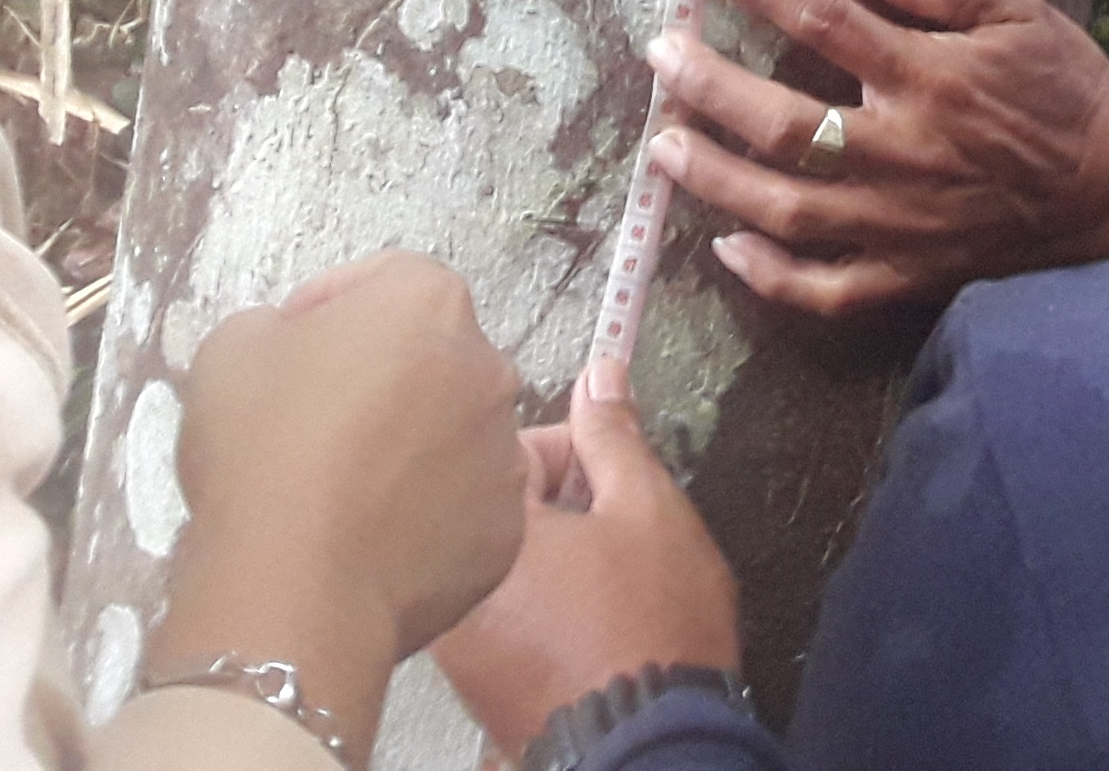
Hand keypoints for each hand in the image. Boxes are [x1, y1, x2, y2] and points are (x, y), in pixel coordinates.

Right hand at [150, 254, 527, 741]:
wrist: (294, 586)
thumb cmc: (263, 449)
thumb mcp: (232, 349)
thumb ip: (277, 326)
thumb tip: (298, 348)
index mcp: (430, 304)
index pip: (386, 280)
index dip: (331, 305)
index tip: (290, 344)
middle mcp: (488, 369)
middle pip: (433, 357)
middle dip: (383, 375)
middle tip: (319, 419)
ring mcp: (505, 456)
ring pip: (455, 434)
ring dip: (413, 446)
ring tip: (348, 491)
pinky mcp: (504, 535)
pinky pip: (463, 509)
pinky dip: (428, 516)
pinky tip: (375, 540)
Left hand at [430, 391, 742, 757]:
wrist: (652, 744)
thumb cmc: (652, 630)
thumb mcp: (648, 510)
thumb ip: (614, 437)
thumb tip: (599, 375)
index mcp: (490, 529)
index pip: (513, 450)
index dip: (575, 454)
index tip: (611, 473)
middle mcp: (456, 587)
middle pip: (498, 509)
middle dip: (558, 508)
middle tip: (614, 530)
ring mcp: (460, 647)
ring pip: (502, 569)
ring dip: (546, 563)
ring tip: (602, 584)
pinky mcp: (478, 691)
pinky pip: (502, 625)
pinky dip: (537, 616)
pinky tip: (585, 627)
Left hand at [647, 0, 1108, 316]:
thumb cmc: (1068, 91)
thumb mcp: (1021, 13)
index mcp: (930, 78)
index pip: (823, 18)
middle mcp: (903, 153)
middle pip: (784, 125)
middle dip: (710, 88)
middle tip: (659, 54)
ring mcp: (899, 225)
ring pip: (787, 210)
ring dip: (716, 179)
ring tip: (663, 147)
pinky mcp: (908, 277)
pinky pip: (826, 289)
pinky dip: (770, 275)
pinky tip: (725, 246)